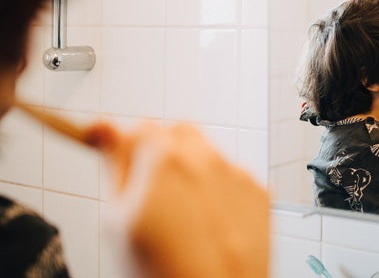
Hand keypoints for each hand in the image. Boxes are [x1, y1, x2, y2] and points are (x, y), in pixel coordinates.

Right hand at [100, 122, 269, 277]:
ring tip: (185, 215)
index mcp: (164, 159)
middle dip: (164, 151)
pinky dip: (222, 191)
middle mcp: (205, 157)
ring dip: (194, 170)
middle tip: (153, 189)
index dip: (129, 148)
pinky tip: (211, 224)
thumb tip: (105, 128)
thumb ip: (115, 167)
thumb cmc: (162, 271)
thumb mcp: (118, 222)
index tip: (122, 160)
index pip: (140, 128)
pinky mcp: (259, 191)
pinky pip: (234, 177)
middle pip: (178, 132)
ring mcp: (236, 173)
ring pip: (208, 154)